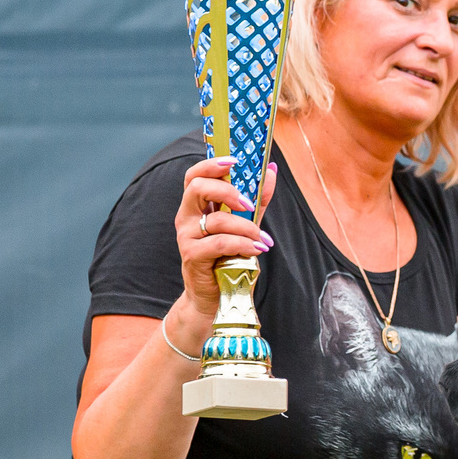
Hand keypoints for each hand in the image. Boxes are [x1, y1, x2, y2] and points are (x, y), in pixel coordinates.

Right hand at [177, 157, 277, 316]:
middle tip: (249, 203)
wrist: (216, 297)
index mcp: (196, 206)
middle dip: (228, 191)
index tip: (235, 160)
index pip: (194, 175)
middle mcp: (186, 217)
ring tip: (263, 239)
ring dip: (246, 228)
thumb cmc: (228, 259)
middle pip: (197, 187)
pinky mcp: (192, 256)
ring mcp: (186, 237)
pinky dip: (243, 244)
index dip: (212, 164)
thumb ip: (257, 200)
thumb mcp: (246, 226)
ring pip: (217, 220)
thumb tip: (270, 170)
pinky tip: (257, 250)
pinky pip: (220, 243)